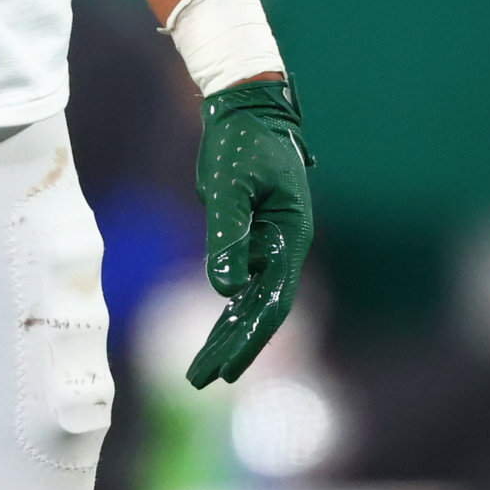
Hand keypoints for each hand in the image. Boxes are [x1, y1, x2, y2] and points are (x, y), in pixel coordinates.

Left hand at [189, 78, 313, 387]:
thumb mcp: (230, 186)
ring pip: (249, 301)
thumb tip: (225, 290)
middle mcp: (284, 247)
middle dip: (233, 347)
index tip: (227, 368)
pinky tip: (211, 336)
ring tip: (198, 372)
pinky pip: (239, 282)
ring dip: (226, 335)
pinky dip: (225, 310)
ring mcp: (268, 245)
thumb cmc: (242, 143)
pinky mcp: (251, 238)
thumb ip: (227, 235)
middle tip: (201, 380)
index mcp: (291, 236)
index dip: (252, 337)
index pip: (274, 300)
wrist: (245, 109)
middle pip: (262, 310)